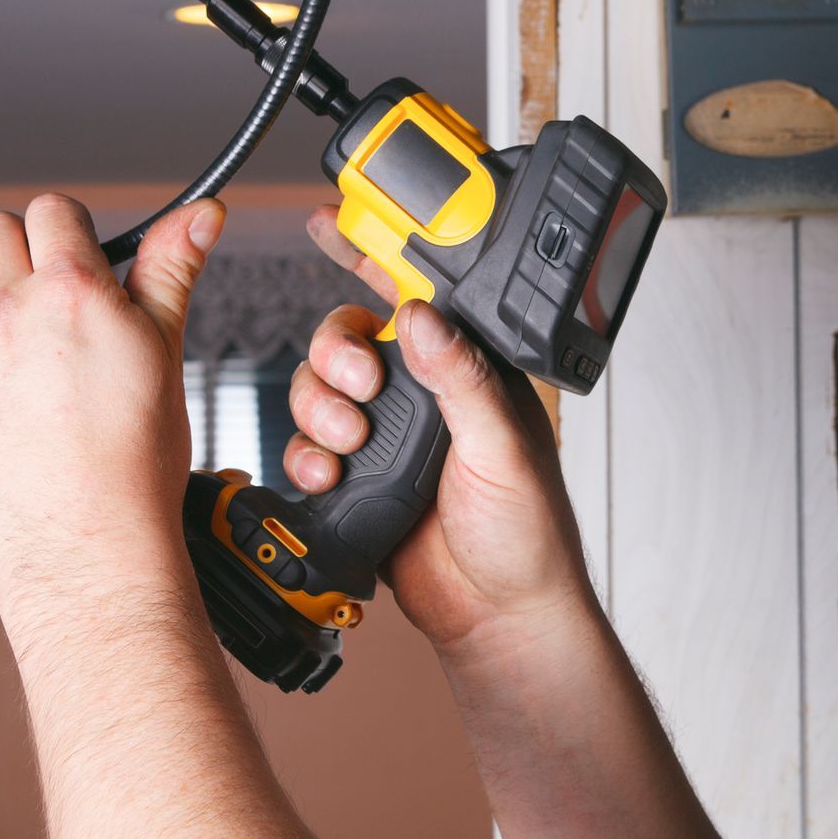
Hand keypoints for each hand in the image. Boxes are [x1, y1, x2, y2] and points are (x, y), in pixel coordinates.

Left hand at [0, 195, 222, 588]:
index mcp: (72, 293)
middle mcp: (9, 311)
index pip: (53, 211)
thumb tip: (201, 215)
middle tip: (30, 251)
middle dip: (15, 232)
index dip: (68, 221)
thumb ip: (173, 269)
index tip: (74, 239)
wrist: (84, 536)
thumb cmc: (132, 456)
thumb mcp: (164, 348)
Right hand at [284, 206, 594, 652]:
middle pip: (349, 337)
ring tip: (349, 442)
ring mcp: (387, 436)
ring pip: (320, 388)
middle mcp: (426, 395)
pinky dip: (307, 456)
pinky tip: (330, 476)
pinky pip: (307, 447)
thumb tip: (424, 318)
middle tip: (360, 382)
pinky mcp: (358, 478)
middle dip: (336, 351)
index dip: (374, 255)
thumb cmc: (530, 536)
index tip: (332, 221)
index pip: (420, 296)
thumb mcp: (505, 447)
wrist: (499, 617)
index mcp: (471, 372)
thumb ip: (463, 380)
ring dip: (319, 406)